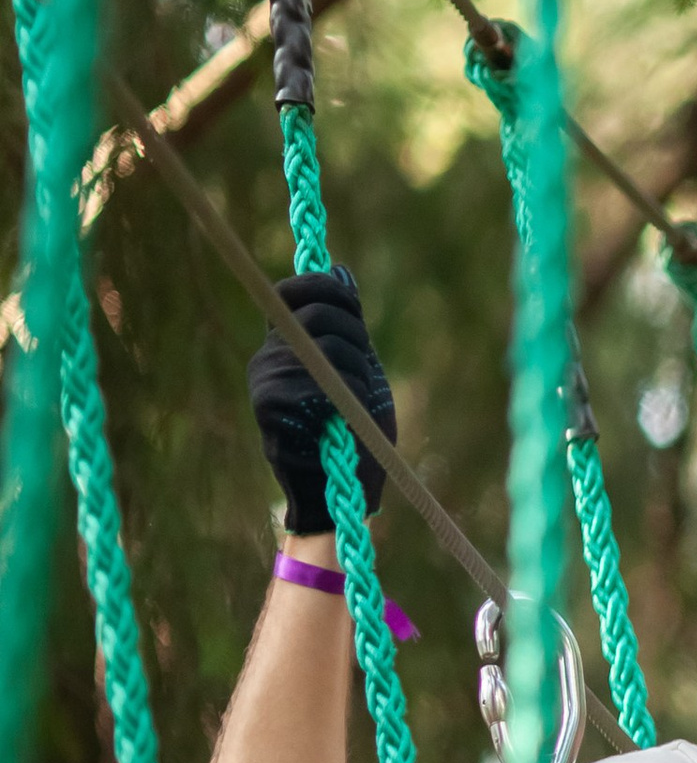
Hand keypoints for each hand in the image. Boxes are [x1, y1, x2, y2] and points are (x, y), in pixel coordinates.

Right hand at [248, 266, 395, 534]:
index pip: (293, 291)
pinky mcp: (274, 405)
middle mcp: (267, 359)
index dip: (327, 287)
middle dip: (355, 332)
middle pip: (318, 310)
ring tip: (354, 403)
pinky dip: (352, 395)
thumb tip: (339, 269)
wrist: (340, 493)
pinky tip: (346, 419)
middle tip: (362, 371)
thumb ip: (346, 323)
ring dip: (358, 370)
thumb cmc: (351, 432)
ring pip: (328, 342)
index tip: (352, 306)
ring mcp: (267, 381)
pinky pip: (328, 376)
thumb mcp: (354, 367)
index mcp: (282, 347)